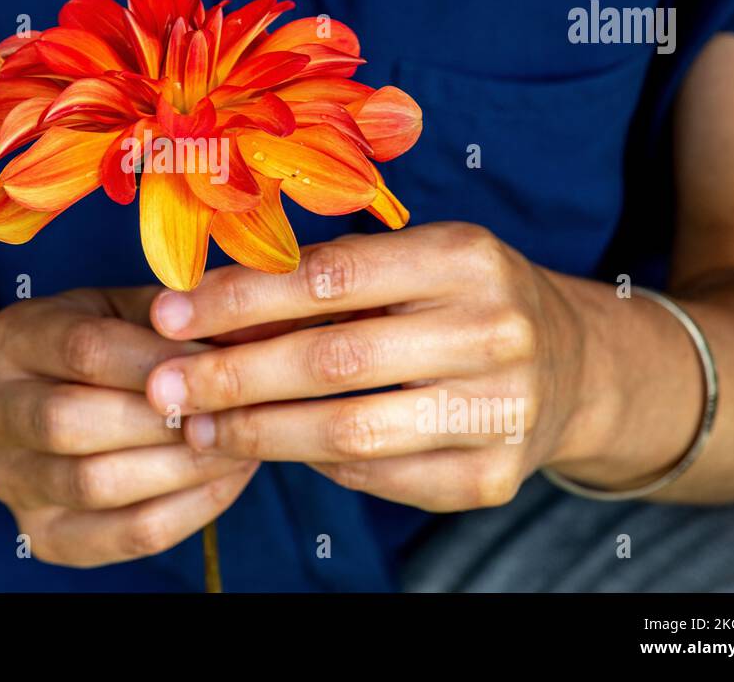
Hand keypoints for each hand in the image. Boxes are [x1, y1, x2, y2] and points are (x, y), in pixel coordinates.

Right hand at [0, 287, 258, 566]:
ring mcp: (9, 479)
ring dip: (182, 469)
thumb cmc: (94, 345)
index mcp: (13, 338)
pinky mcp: (39, 535)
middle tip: (236, 412)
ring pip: (95, 486)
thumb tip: (241, 326)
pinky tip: (225, 479)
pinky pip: (122, 535)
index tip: (221, 363)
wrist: (28, 403)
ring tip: (240, 444)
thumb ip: (170, 314)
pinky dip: (186, 512)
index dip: (158, 360)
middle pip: (72, 423)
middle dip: (165, 422)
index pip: (83, 349)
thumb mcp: (119, 307)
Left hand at [142, 223, 625, 511]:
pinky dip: (316, 465)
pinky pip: (380, 478)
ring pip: (350, 430)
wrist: (571, 364)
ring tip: (198, 427)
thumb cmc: (461, 299)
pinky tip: (272, 448)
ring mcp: (502, 411)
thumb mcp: (414, 260)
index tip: (169, 314)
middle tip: (162, 386)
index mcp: (466, 256)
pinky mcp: (495, 477)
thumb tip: (205, 309)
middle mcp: (494, 330)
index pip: (330, 276)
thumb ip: (326, 278)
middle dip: (231, 375)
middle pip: (334, 361)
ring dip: (259, 433)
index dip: (240, 299)